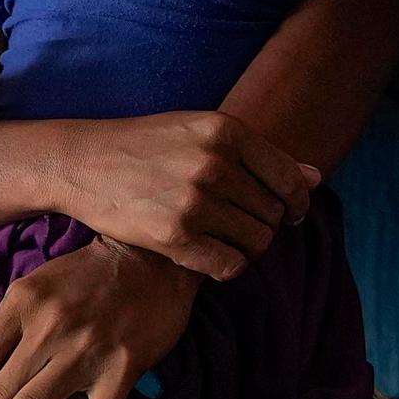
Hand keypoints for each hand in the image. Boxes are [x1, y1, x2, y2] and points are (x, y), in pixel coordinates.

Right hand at [61, 111, 315, 280]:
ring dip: (245, 247)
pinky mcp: (176, 236)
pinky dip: (226, 267)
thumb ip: (258, 155)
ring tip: (220, 238)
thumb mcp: (201, 132)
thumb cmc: (146, 146)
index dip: (295, 203)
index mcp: (227, 131)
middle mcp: (215, 164)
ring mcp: (196, 201)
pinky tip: (207, 255)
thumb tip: (316, 177)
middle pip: (274, 215)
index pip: (291, 181)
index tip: (287, 213)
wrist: (82, 161)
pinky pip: (231, 266)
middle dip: (262, 225)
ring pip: (257, 243)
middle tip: (235, 225)